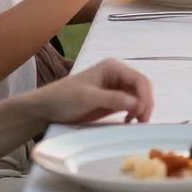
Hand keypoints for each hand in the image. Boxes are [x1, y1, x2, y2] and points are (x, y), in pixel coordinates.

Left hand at [34, 58, 152, 124]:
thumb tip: (137, 103)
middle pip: (142, 88)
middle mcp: (118, 75)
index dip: (145, 96)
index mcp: (113, 67)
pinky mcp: (112, 100)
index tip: (142, 114)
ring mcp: (116, 88)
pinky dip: (134, 113)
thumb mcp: (87, 98)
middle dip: (145, 103)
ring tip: (136, 124)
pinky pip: (131, 105)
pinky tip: (129, 122)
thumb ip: (113, 99)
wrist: (46, 108)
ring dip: (141, 109)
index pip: (139, 80)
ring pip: (138, 97)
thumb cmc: (64, 98)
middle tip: (142, 122)